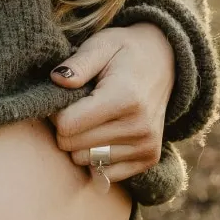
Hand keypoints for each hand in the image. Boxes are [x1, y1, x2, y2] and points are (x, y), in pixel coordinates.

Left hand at [48, 23, 175, 184]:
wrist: (164, 62)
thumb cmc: (124, 51)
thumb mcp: (101, 45)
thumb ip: (78, 63)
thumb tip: (56, 79)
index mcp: (124, 98)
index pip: (67, 126)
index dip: (55, 113)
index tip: (62, 99)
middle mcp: (138, 127)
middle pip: (73, 146)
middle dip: (65, 128)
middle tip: (76, 107)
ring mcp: (146, 146)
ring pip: (86, 161)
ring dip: (80, 143)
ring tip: (91, 119)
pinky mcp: (149, 158)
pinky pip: (105, 173)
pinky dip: (97, 157)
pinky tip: (103, 135)